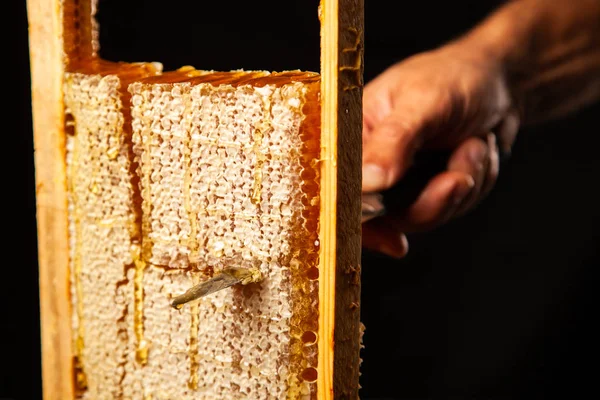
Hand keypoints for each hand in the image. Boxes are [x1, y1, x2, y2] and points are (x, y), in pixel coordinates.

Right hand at [362, 43, 519, 257]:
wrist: (500, 80)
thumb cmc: (455, 76)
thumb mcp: (423, 102)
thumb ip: (394, 141)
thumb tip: (368, 183)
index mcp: (354, 135)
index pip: (340, 188)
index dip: (362, 219)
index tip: (392, 237)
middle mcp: (372, 162)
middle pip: (386, 214)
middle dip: (432, 199)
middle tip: (458, 177)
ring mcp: (402, 179)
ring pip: (424, 214)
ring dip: (461, 184)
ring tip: (474, 145)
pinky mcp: (430, 188)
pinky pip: (449, 208)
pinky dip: (474, 182)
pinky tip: (478, 150)